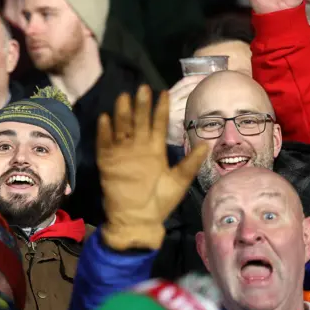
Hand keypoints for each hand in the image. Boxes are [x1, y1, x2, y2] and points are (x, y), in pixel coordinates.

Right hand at [97, 85, 207, 249]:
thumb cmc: (159, 203)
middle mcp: (138, 149)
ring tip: (124, 97)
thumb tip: (205, 144)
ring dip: (122, 114)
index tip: (164, 93)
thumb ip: (190, 163)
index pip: (158, 125)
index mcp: (155, 151)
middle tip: (142, 88)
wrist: (137, 220)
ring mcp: (122, 154)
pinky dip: (104, 133)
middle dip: (141, 105)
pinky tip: (105, 119)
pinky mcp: (108, 163)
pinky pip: (105, 144)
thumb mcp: (179, 182)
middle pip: (139, 122)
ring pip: (122, 128)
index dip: (161, 109)